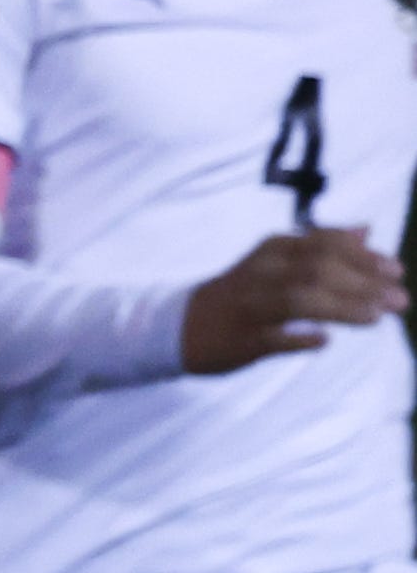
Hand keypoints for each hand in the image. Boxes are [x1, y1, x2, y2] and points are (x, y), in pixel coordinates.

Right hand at [178, 225, 403, 371]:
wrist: (178, 326)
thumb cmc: (241, 292)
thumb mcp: (278, 259)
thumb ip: (322, 246)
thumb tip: (366, 230)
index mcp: (273, 250)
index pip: (325, 244)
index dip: (364, 257)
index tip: (396, 271)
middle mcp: (261, 272)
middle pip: (318, 270)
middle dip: (364, 284)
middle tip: (399, 300)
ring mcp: (249, 306)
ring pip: (299, 299)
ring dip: (343, 308)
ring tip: (375, 318)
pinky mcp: (240, 339)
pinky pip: (274, 338)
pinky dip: (300, 339)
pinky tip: (323, 342)